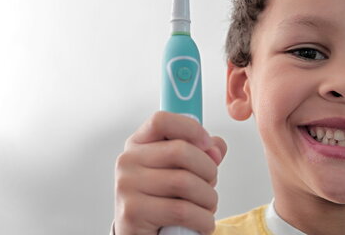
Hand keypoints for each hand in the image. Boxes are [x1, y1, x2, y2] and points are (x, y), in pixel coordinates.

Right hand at [114, 111, 226, 234]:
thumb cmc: (162, 201)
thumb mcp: (179, 172)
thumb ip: (200, 154)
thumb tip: (217, 147)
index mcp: (138, 144)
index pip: (162, 121)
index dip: (191, 128)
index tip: (209, 144)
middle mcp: (128, 161)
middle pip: (181, 150)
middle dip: (208, 170)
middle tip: (211, 185)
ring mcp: (127, 185)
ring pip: (185, 182)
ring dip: (208, 199)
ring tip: (207, 208)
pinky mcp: (132, 212)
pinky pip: (182, 210)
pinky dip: (203, 220)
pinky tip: (202, 223)